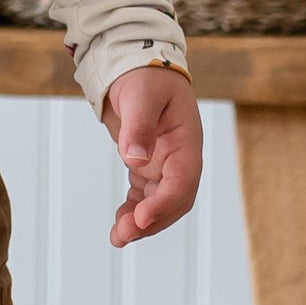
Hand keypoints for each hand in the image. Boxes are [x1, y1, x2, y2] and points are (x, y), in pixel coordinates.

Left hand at [100, 62, 201, 247]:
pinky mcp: (148, 167)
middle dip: (152, 220)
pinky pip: (144, 196)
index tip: (141, 217)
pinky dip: (133, 211)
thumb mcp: (141, 95)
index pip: (183, 181)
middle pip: (174, 200)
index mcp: (187, 141)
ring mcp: (165, 164)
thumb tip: (134, 158)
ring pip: (159, 203)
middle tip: (125, 234)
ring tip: (118, 237)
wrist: (136, 66)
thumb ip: (139, 126)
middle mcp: (180, 157)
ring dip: (141, 223)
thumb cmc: (144, 76)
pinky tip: (119, 223)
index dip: (164, 203)